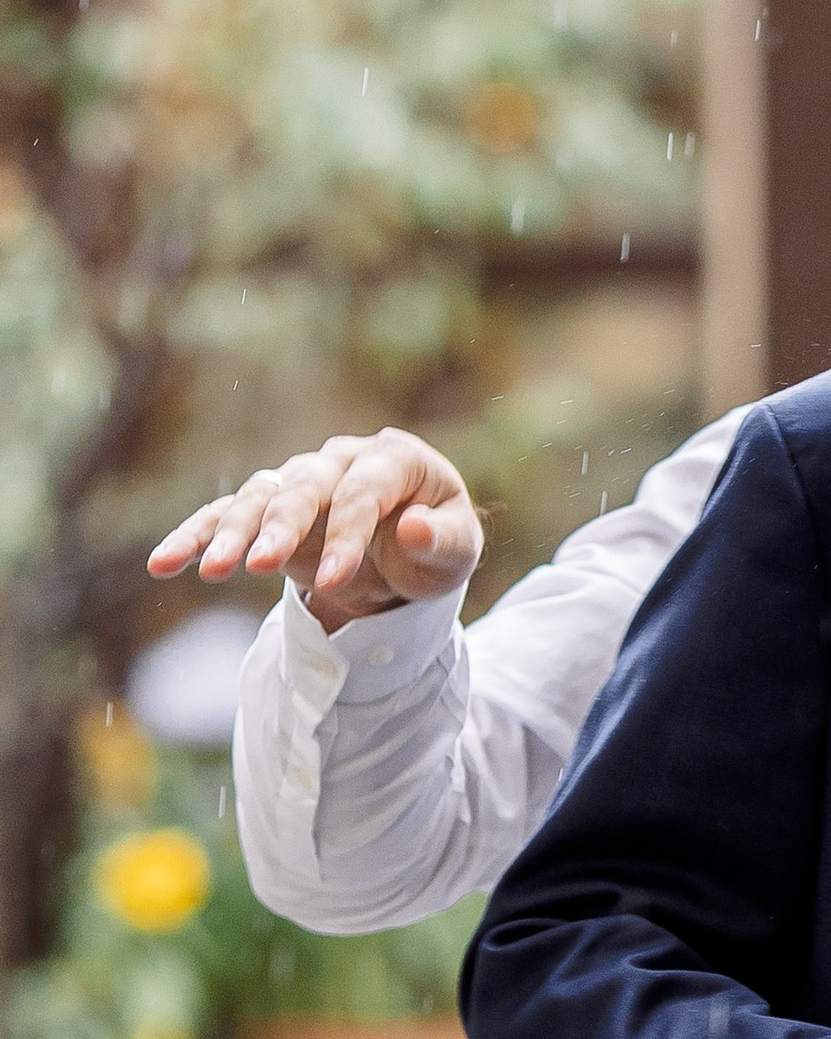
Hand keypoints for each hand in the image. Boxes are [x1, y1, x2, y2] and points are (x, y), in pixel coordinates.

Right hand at [146, 429, 483, 633]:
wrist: (408, 551)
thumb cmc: (437, 545)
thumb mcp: (459, 551)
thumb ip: (443, 541)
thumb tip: (416, 529)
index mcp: (394, 458)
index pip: (363, 491)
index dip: (348, 534)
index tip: (334, 581)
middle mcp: (340, 460)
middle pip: (304, 488)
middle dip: (282, 526)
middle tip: (261, 566)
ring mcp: (300, 480)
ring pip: (258, 498)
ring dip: (232, 533)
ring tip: (208, 571)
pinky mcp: (269, 507)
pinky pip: (225, 516)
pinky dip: (196, 536)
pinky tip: (164, 563)